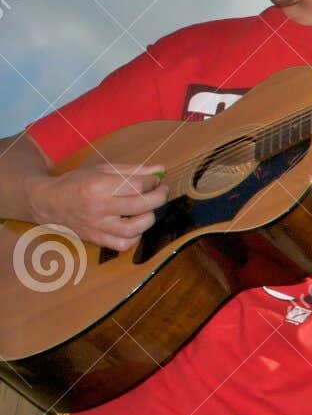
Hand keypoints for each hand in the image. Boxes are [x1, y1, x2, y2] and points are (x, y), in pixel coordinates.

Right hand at [28, 162, 167, 251]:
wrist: (46, 202)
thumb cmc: (76, 183)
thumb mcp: (102, 170)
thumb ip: (133, 171)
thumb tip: (161, 170)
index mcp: (98, 186)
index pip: (137, 185)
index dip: (154, 182)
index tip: (158, 180)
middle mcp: (98, 208)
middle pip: (141, 206)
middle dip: (159, 197)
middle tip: (162, 191)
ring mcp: (96, 226)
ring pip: (134, 229)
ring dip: (148, 218)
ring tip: (148, 209)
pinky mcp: (95, 239)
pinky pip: (122, 244)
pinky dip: (135, 236)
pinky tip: (134, 225)